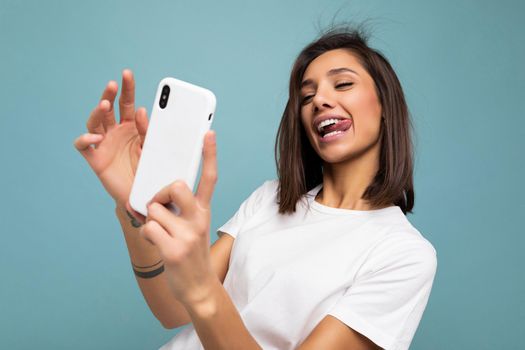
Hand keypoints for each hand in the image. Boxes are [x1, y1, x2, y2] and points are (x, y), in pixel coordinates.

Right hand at [73, 69, 148, 217]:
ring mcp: (103, 144)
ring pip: (95, 122)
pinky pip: (84, 146)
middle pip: (109, 108)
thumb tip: (140, 110)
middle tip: (113, 84)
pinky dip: (85, 139)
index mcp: (130, 126)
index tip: (127, 73)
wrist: (143, 195)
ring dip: (98, 112)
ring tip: (105, 105)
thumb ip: (147, 130)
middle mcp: (114, 131)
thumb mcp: (152, 147)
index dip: (127, 88)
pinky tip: (94, 137)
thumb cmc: (148, 169)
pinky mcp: (95, 159)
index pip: (127, 103)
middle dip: (110, 94)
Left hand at [139, 130, 218, 306]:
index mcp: (204, 210)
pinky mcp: (174, 250)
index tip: (208, 133)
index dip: (209, 154)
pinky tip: (157, 244)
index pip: (209, 178)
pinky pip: (148, 229)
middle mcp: (199, 219)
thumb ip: (181, 208)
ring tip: (160, 233)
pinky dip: (146, 235)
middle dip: (160, 194)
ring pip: (154, 210)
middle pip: (175, 186)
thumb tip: (155, 193)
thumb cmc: (190, 252)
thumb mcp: (193, 227)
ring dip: (150, 221)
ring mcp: (188, 235)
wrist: (198, 287)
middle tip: (161, 208)